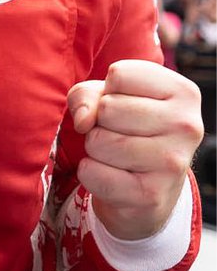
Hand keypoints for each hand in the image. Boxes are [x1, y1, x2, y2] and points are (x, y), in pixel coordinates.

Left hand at [67, 59, 203, 239]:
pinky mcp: (152, 195)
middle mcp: (186, 126)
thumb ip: (86, 94)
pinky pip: (93, 173)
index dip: (108, 90)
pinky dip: (89, 173)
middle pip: (107, 108)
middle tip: (119, 134)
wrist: (147, 189)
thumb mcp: (107, 97)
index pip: (119, 74)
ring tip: (117, 154)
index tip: (125, 105)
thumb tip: (84, 121)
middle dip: (100, 121)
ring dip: (94, 148)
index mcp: (183, 92)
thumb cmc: (126, 129)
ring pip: (98, 141)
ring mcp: (173, 163)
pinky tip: (112, 175)